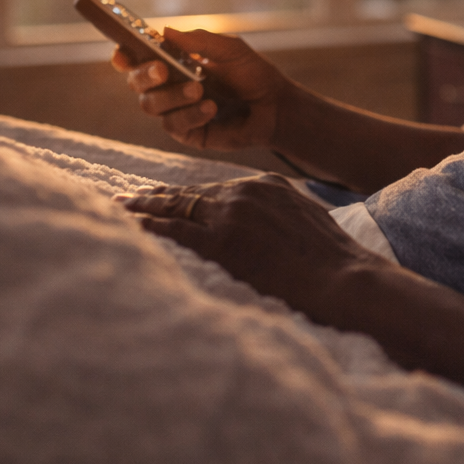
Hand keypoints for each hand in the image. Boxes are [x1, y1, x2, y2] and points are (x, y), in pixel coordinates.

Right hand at [112, 28, 286, 150]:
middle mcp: (168, 86)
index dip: (124, 56)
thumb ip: (199, 41)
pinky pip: (173, 125)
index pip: (137, 59)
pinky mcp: (187, 133)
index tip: (124, 54)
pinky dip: (190, 114)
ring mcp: (175, 110)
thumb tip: (165, 31)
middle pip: (136, 82)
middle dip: (144, 75)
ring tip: (200, 90)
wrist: (275, 106)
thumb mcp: (230, 50)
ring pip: (150, 105)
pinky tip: (210, 108)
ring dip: (173, 96)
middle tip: (162, 70)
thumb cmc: (253, 73)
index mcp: (173, 61)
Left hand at [120, 175, 379, 316]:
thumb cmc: (333, 263)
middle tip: (127, 198)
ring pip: (175, 207)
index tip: (163, 196)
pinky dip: (147, 226)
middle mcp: (245, 191)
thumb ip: (279, 217)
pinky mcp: (222, 241)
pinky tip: (127, 226)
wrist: (345, 279)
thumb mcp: (307, 223)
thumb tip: (266, 232)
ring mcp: (232, 214)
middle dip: (156, 196)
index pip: (214, 188)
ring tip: (118, 209)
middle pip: (189, 193)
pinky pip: (173, 230)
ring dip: (143, 208)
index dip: (185, 194)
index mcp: (266, 185)